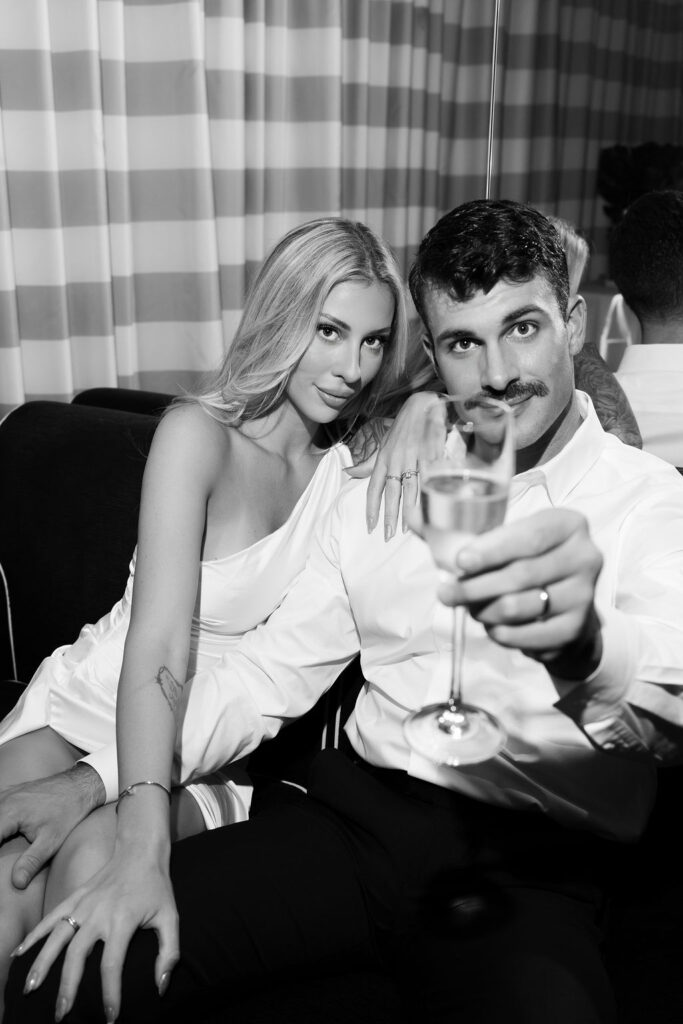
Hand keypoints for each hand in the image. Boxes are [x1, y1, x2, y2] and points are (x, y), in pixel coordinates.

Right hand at [0, 764, 104, 888]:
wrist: (80, 785)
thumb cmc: (68, 812)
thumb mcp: (51, 841)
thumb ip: (31, 862)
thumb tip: (17, 883)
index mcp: (9, 813)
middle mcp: (4, 801)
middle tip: (2, 852)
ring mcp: (6, 794)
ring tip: (2, 843)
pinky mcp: (10, 793)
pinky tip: (3, 833)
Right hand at [14, 846, 177, 1022]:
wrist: (140, 849)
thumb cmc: (157, 887)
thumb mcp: (171, 917)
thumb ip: (169, 952)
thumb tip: (162, 987)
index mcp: (123, 920)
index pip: (112, 963)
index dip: (111, 992)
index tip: (111, 1016)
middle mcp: (99, 912)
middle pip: (77, 955)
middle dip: (67, 987)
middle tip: (62, 1015)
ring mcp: (83, 904)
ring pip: (57, 937)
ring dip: (42, 964)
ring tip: (31, 989)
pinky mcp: (74, 896)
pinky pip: (50, 917)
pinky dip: (33, 935)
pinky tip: (19, 953)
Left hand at [346, 392, 438, 538]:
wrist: (422, 405)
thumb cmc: (402, 429)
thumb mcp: (382, 445)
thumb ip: (367, 463)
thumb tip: (347, 472)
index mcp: (383, 460)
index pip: (374, 488)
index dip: (371, 508)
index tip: (370, 526)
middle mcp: (396, 460)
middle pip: (391, 493)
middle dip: (389, 516)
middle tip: (388, 535)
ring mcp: (414, 457)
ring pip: (410, 488)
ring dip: (409, 510)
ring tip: (408, 529)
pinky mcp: (431, 454)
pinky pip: (429, 477)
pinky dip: (428, 493)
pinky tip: (429, 507)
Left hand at [424, 508, 603, 677]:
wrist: (563, 608)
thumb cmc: (523, 563)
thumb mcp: (501, 540)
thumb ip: (459, 528)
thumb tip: (413, 515)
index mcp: (567, 524)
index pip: (529, 536)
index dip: (492, 549)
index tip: (460, 561)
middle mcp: (584, 556)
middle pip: (520, 575)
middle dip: (475, 587)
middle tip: (446, 594)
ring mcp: (584, 594)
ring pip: (519, 607)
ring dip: (484, 611)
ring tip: (470, 608)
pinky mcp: (576, 628)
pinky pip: (526, 636)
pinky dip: (501, 633)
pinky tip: (492, 626)